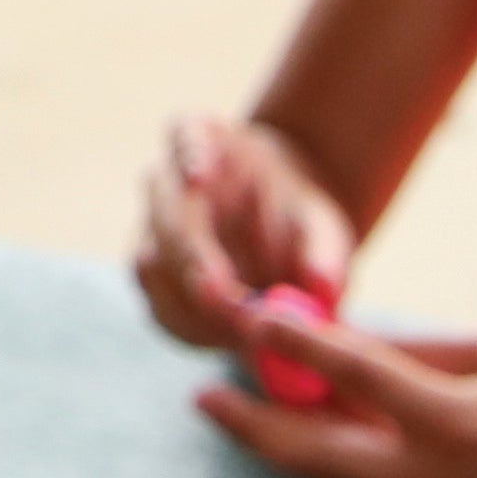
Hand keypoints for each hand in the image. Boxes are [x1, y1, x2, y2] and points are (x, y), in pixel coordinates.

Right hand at [136, 113, 359, 353]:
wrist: (285, 246)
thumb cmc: (304, 225)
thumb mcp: (325, 234)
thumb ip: (323, 257)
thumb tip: (323, 288)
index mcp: (204, 140)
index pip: (184, 134)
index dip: (188, 153)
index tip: (199, 177)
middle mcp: (168, 180)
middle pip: (166, 211)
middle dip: (193, 258)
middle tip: (223, 297)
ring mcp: (151, 230)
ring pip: (153, 263)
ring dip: (193, 305)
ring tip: (243, 335)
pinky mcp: (154, 279)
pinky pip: (160, 306)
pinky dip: (191, 329)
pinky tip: (228, 343)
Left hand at [194, 311, 476, 477]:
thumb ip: (410, 351)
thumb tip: (334, 343)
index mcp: (449, 425)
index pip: (352, 375)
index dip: (294, 343)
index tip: (248, 316)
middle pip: (311, 455)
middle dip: (249, 425)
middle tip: (200, 398)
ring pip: (332, 471)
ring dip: (285, 435)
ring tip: (241, 399)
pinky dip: (333, 448)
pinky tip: (312, 419)